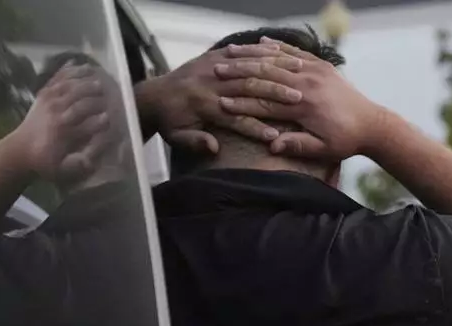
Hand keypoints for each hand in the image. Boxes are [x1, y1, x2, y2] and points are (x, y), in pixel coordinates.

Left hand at [11, 64, 115, 181]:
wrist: (21, 150)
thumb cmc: (46, 162)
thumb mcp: (62, 170)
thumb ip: (77, 164)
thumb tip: (92, 158)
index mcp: (64, 132)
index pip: (87, 123)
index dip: (102, 120)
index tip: (112, 118)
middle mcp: (57, 113)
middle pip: (81, 100)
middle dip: (97, 97)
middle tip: (113, 94)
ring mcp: (49, 100)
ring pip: (71, 85)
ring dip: (87, 81)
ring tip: (101, 77)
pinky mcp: (44, 93)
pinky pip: (59, 78)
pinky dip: (71, 70)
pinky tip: (83, 65)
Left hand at [135, 42, 307, 152]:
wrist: (153, 96)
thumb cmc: (169, 122)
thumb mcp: (176, 137)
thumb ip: (195, 142)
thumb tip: (213, 147)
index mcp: (202, 106)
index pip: (235, 118)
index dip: (255, 128)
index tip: (275, 137)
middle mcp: (209, 84)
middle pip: (247, 88)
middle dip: (273, 94)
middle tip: (298, 100)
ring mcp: (210, 68)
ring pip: (246, 68)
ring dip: (272, 71)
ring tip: (295, 75)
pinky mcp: (210, 57)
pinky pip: (236, 53)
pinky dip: (257, 54)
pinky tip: (276, 55)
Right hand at [213, 38, 387, 160]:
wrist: (372, 124)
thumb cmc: (345, 141)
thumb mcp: (322, 149)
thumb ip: (298, 145)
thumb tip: (272, 145)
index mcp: (304, 106)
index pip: (265, 103)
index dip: (242, 104)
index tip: (220, 103)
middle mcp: (308, 84)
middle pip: (266, 76)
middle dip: (240, 74)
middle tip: (216, 71)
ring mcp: (316, 71)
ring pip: (278, 59)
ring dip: (253, 56)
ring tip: (230, 54)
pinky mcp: (322, 66)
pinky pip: (296, 52)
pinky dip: (278, 47)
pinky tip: (261, 42)